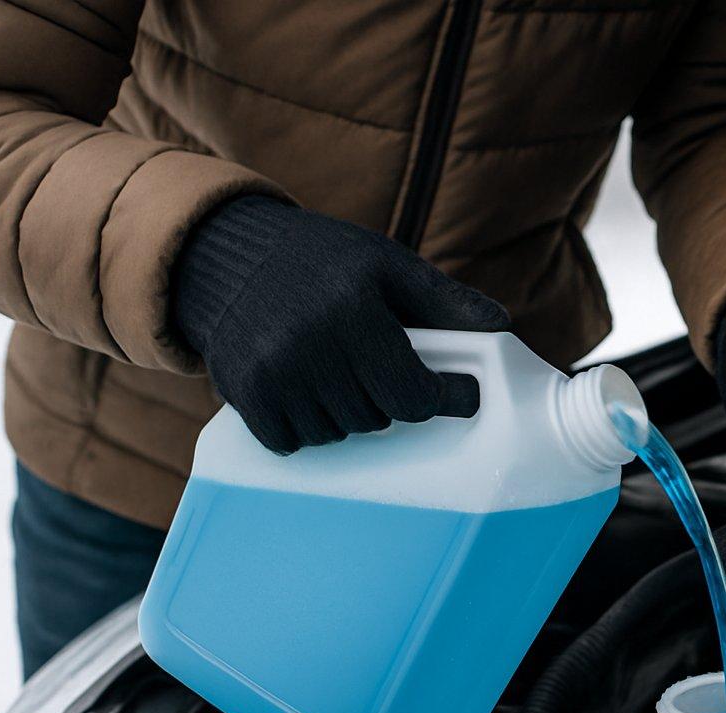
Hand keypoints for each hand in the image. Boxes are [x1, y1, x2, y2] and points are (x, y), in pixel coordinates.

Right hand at [171, 197, 508, 453]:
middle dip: (389, 399)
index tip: (456, 394)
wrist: (223, 255)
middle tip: (378, 369)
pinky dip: (306, 428)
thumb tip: (501, 328)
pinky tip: (305, 392)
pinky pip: (295, 443)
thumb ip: (445, 299)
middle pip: (379, 417)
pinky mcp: (244, 394)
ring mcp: (273, 372)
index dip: (440, 398)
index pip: (413, 393)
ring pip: (340, 434)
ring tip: (339, 375)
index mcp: (353, 306)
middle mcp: (309, 342)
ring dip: (349, 416)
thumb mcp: (386, 264)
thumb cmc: (319, 260)